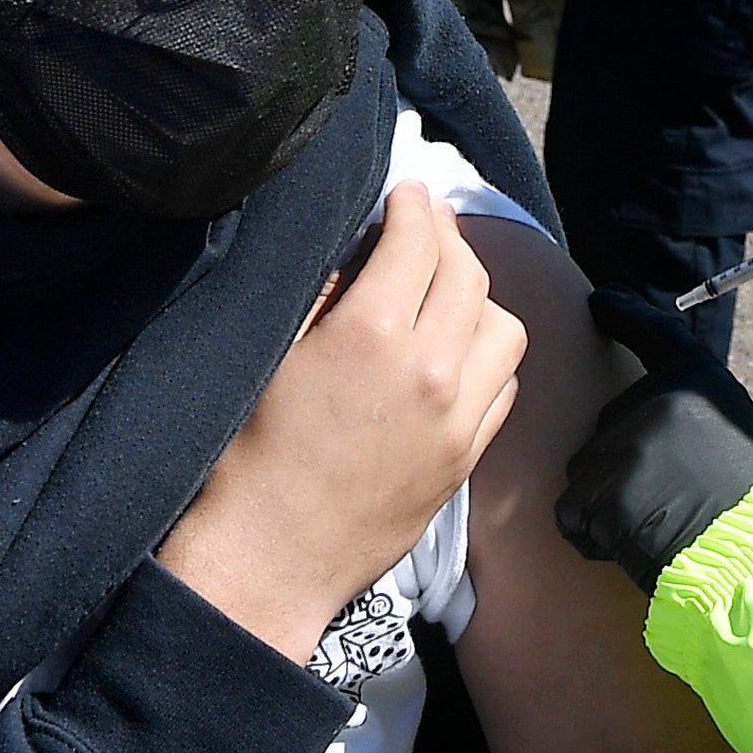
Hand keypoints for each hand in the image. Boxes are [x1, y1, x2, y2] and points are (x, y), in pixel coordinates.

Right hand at [163, 186, 524, 664]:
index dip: (414, 205)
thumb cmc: (249, 457)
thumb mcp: (272, 355)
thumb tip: (361, 245)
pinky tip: (458, 352)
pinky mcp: (468, 457)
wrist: (268, 560)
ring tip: (446, 292)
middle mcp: (431, 370)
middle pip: (468, 274)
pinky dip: (488, 355)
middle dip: (447, 238)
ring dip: (478, 298)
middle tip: (425, 227)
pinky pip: (504, 385)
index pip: (418, 240)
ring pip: (504, 327)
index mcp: (373, 334)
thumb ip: (326, 292)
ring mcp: (459, 418)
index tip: (406, 193)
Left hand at [558, 286, 752, 590]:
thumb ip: (689, 418)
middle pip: (605, 429)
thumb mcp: (738, 434)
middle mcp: (655, 402)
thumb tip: (637, 423)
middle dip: (619, 465)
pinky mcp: (606, 495)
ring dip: (605, 504)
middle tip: (666, 499)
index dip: (623, 312)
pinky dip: (595, 536)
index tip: (602, 301)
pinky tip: (635, 545)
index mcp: (697, 380)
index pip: (652, 331)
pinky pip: (574, 516)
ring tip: (656, 525)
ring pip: (584, 474)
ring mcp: (627, 447)